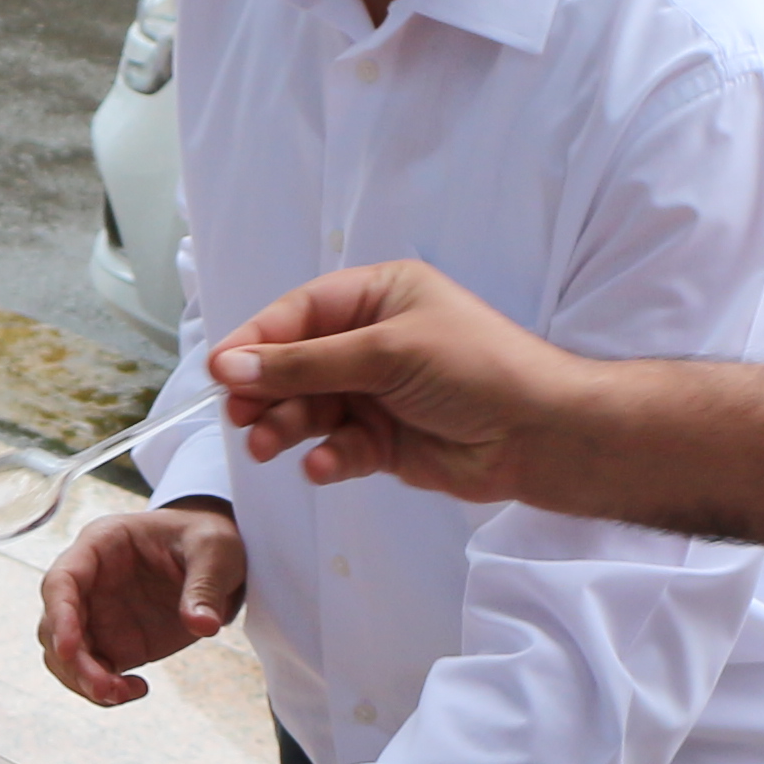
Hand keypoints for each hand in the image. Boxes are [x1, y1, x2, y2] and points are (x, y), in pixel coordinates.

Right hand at [38, 501, 243, 706]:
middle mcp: (89, 582)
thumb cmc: (204, 538)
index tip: (68, 649)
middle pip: (55, 625)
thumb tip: (203, 626)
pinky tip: (137, 689)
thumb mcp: (214, 549)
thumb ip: (205, 586)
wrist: (218, 557)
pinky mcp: (115, 643)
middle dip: (73, 662)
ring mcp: (98, 615)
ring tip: (123, 693)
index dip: (59, 615)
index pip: (62, 580)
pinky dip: (107, 689)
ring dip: (84, 681)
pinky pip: (95, 671)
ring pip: (67, 655)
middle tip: (105, 689)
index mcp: (101, 545)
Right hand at [205, 259, 584, 504]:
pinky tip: (323, 466)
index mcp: (379, 297)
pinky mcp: (385, 441)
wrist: (541, 436)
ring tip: (268, 446)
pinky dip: (326, 456)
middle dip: (267, 390)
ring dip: (287, 426)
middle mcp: (374, 342)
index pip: (301, 314)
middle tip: (240, 417)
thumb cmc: (475, 370)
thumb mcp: (387, 353)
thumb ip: (307, 363)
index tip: (222, 371)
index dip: (258, 341)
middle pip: (297, 364)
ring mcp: (378, 393)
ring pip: (311, 408)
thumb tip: (231, 364)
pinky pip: (338, 446)